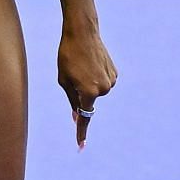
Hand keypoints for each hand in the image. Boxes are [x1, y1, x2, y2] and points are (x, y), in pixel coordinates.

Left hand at [57, 24, 116, 149]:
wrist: (83, 33)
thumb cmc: (68, 56)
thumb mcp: (64, 80)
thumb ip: (72, 100)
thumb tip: (77, 116)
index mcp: (88, 92)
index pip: (84, 117)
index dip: (81, 132)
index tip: (80, 146)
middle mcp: (103, 89)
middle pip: (88, 101)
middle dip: (80, 94)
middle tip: (73, 74)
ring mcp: (111, 81)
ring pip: (96, 92)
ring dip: (88, 84)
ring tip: (82, 65)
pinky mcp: (115, 73)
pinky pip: (103, 82)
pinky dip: (95, 77)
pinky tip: (91, 63)